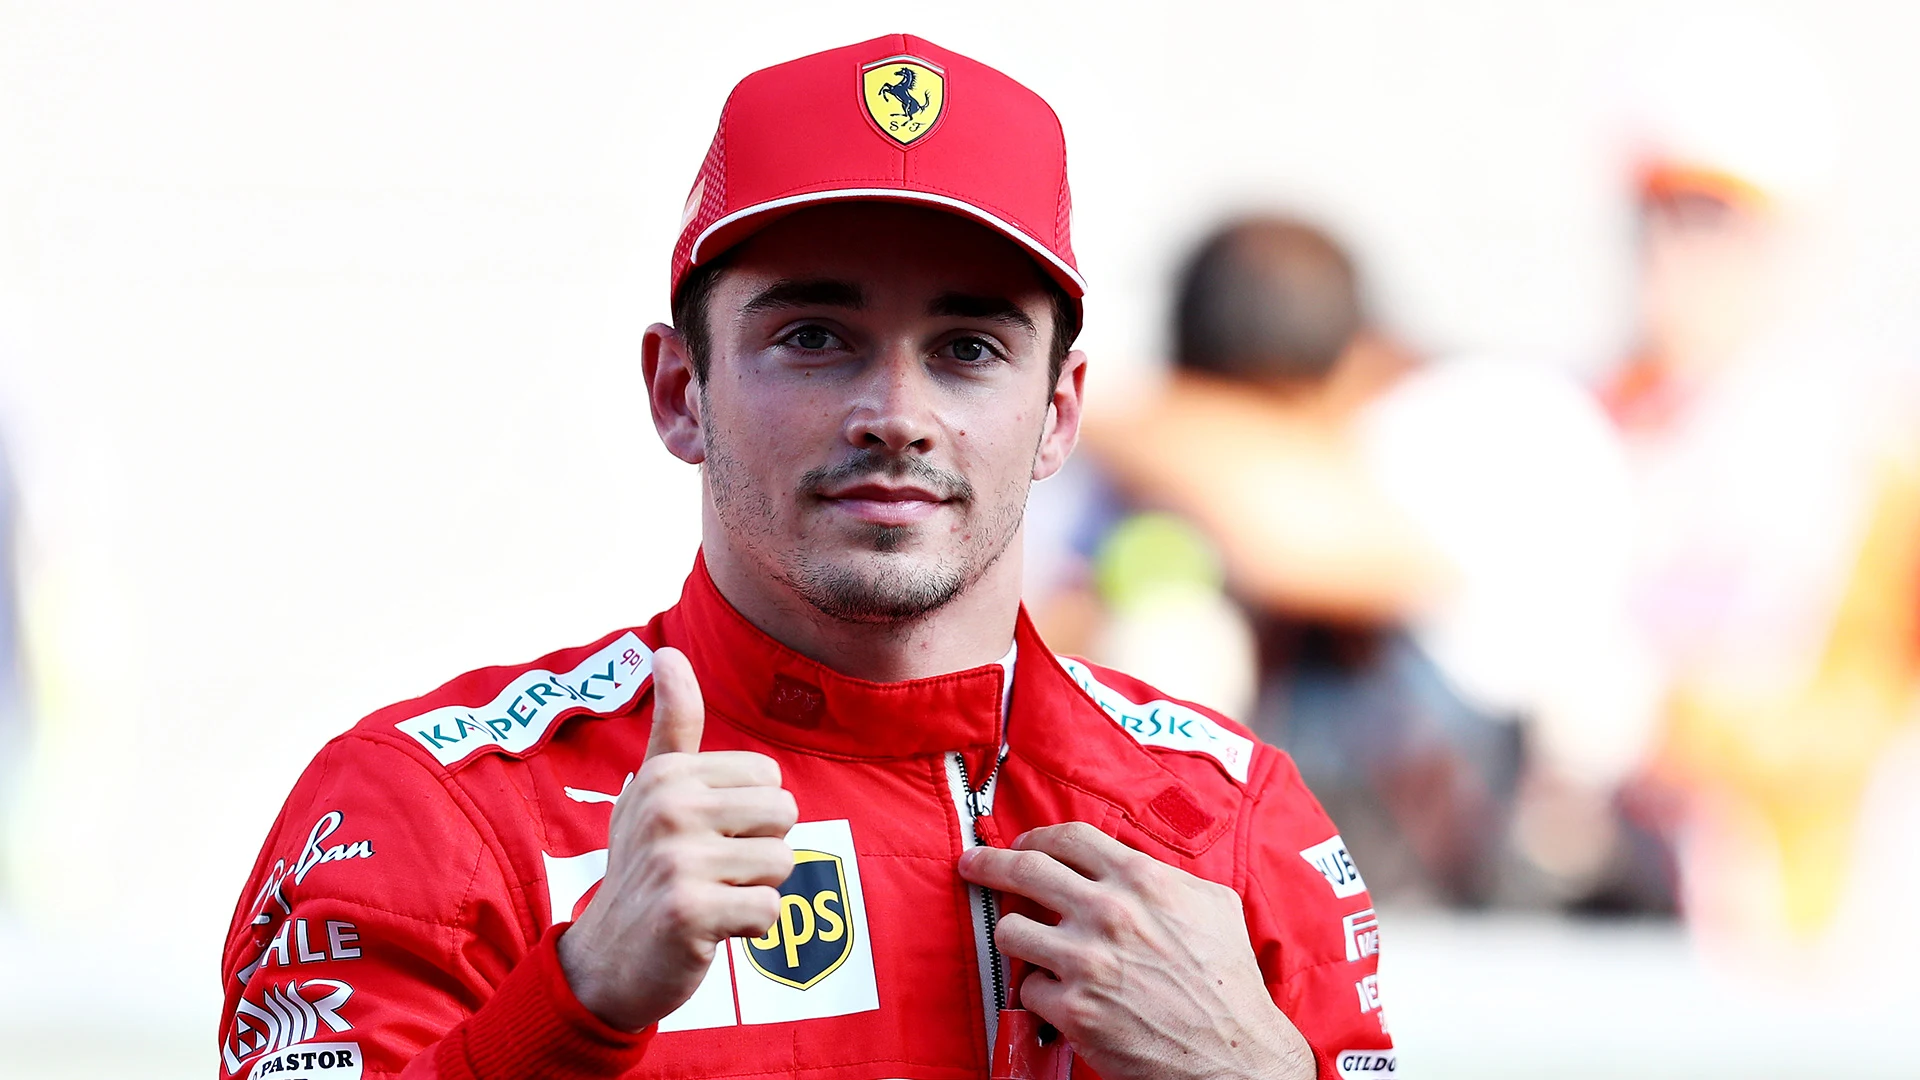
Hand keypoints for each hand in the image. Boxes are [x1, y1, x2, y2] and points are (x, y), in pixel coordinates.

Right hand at [557, 647, 797, 1030]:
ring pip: (782, 862)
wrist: (606, 962)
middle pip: (784, 815)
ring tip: (711, 897)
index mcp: (667, 774)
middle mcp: (668, 807)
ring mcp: (676, 859)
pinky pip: (769, 909)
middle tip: (711, 873)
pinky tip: (710, 930)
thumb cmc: (643, 869)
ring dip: (755, 890)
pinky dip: (750, 928)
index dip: (750, 816)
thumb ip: (673, 725)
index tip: (705, 838)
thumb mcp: (652, 790)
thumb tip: (667, 653)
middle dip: (759, 850)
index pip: (769, 777)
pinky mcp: (689, 911)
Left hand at [957, 822, 1314, 1079]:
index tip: (1020, 844)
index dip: (1036, 836)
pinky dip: (1041, 990)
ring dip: (1015, 934)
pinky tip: (1063, 994)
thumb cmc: (1228, 980)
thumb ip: (1163, 877)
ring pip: (1010, 928)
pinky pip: (1028, 986)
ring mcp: (1086, 961)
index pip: (1068, 837)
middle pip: (1024, 869)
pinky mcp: (1073, 1009)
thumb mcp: (1212, 904)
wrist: (1234, 1052)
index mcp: (1142, 880)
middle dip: (988, 863)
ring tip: (1027, 942)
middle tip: (972, 865)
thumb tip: (1125, 863)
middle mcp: (1109, 913)